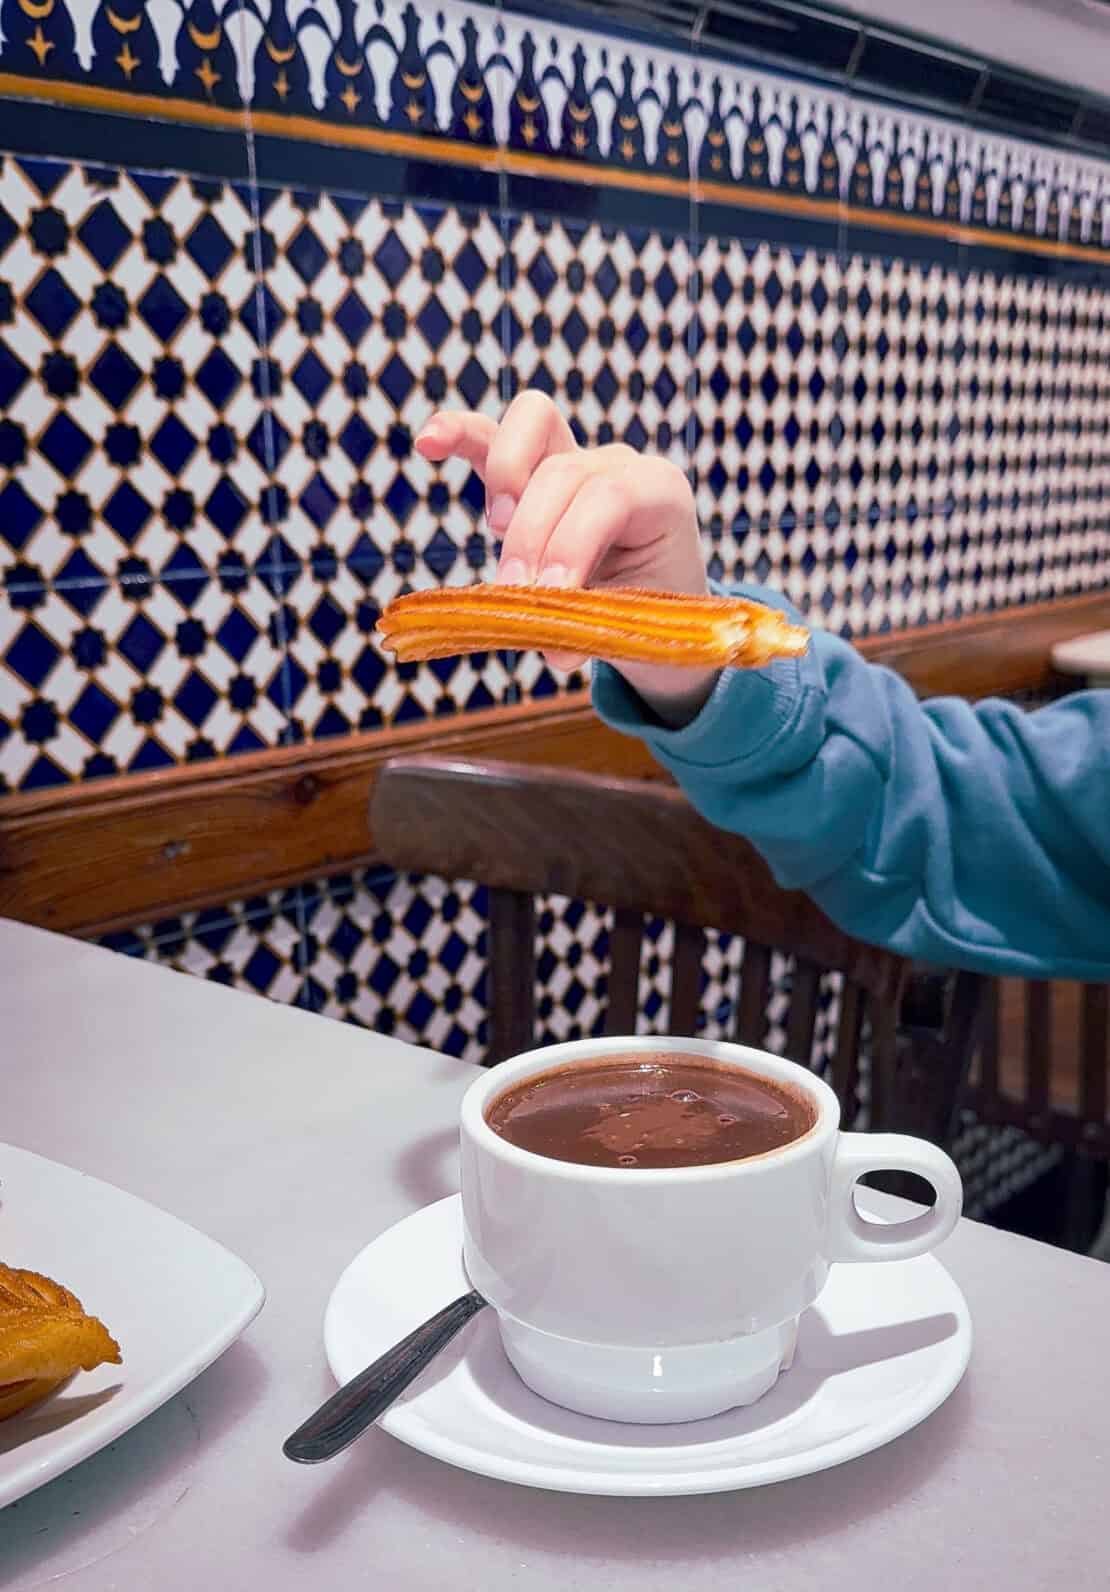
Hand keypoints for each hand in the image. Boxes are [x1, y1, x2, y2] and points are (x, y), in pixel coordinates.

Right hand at [415, 393, 716, 724]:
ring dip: (504, 484)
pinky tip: (427, 442)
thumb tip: (555, 651)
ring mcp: (573, 454)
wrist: (650, 600)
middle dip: (533, 535)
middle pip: (563, 470)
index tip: (552, 595)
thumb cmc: (643, 610)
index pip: (610, 496)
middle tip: (518, 592)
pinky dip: (459, 435)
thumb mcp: (631, 619)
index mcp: (659, 493)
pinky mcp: (528, 467)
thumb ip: (594, 625)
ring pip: (532, 429)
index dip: (573, 544)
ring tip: (498, 532)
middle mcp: (619, 462)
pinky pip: (490, 437)